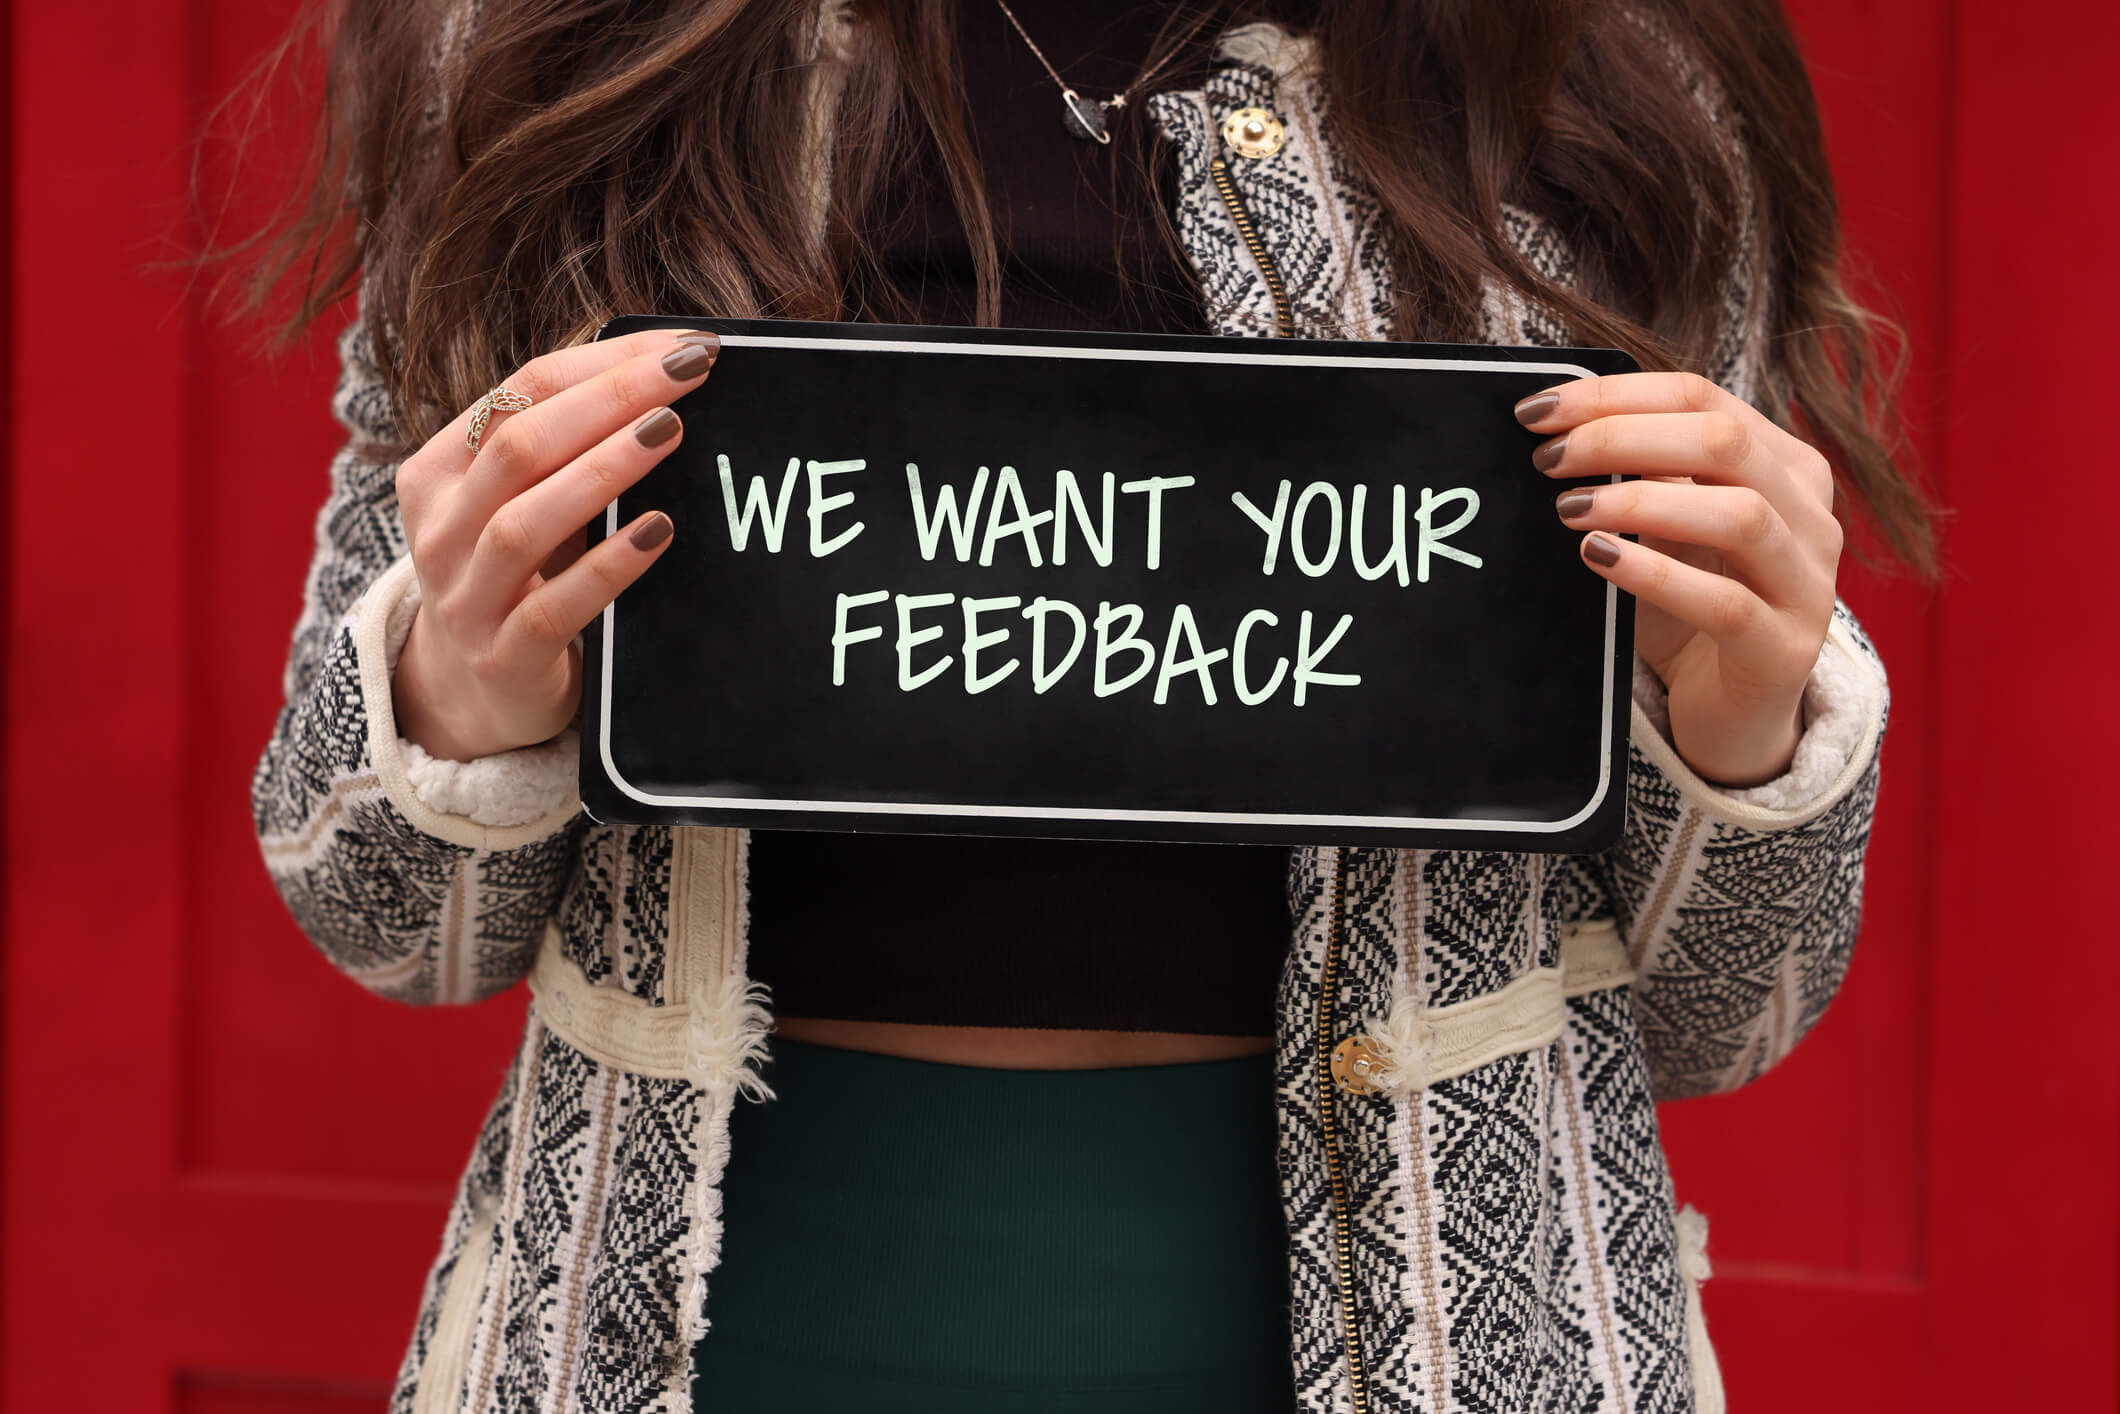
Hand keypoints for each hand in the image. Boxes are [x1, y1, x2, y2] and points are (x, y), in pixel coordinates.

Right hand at [390, 328, 721, 760]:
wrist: (475, 692)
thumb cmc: (520, 574)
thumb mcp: (523, 502)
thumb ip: (567, 445)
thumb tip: (663, 370)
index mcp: (439, 471)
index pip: (519, 392)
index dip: (601, 362)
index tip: (681, 345)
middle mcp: (440, 530)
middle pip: (520, 446)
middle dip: (611, 399)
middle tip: (691, 372)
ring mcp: (466, 598)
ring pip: (526, 522)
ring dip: (604, 470)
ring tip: (670, 432)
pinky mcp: (504, 658)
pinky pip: (556, 607)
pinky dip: (609, 565)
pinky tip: (659, 531)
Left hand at [1514, 371, 1842, 787]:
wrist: (1731, 710)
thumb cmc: (1687, 608)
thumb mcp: (1663, 529)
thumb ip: (1637, 476)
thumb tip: (1553, 427)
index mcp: (1785, 466)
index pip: (1701, 397)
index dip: (1615, 395)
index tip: (1538, 412)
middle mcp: (1809, 516)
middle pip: (1723, 442)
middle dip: (1622, 438)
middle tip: (1548, 460)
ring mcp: (1807, 584)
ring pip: (1739, 515)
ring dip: (1641, 503)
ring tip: (1570, 509)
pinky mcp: (1783, 651)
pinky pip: (1725, 604)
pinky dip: (1655, 576)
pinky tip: (1599, 560)